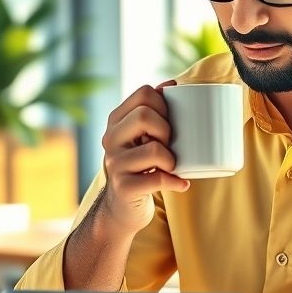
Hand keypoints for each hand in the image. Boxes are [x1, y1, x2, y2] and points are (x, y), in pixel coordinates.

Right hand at [99, 81, 189, 234]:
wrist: (124, 208)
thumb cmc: (142, 166)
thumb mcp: (143, 136)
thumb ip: (155, 111)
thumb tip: (173, 84)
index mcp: (117, 120)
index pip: (145, 93)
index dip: (164, 105)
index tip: (168, 122)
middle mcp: (110, 139)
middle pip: (144, 116)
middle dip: (166, 130)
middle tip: (169, 146)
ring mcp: (114, 164)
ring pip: (154, 149)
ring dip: (171, 159)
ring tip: (171, 166)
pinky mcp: (123, 187)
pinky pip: (158, 179)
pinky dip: (176, 182)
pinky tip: (181, 184)